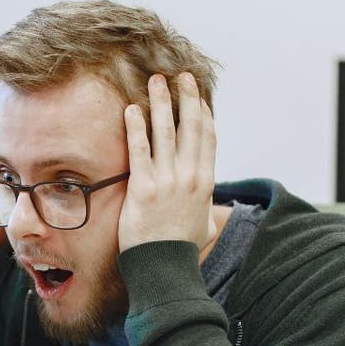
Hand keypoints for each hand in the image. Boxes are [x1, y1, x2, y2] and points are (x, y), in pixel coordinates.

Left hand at [118, 72, 216, 252]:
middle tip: (181, 77)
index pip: (207, 138)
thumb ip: (208, 213)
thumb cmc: (182, 251)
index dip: (202, 114)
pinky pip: (139, 150)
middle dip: (186, 98)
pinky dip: (135, 128)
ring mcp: (168, 180)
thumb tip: (213, 215)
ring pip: (165, 131)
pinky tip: (131, 110)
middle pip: (190, 127)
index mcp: (206, 182)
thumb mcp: (204, 227)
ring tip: (155, 81)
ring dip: (160, 102)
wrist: (166, 268)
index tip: (197, 97)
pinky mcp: (144, 187)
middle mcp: (190, 176)